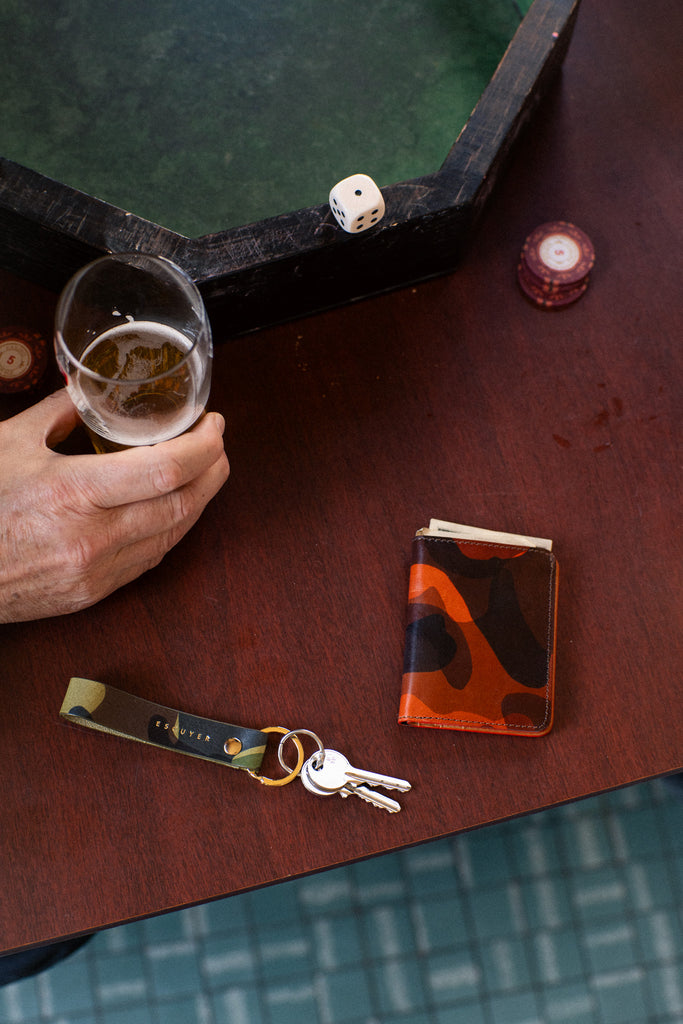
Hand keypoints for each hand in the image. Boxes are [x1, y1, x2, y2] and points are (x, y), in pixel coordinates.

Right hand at [0, 390, 229, 622]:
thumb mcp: (8, 444)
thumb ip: (59, 413)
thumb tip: (88, 388)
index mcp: (72, 493)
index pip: (167, 470)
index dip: (204, 445)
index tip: (214, 423)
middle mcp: (93, 539)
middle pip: (183, 504)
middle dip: (214, 469)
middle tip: (218, 442)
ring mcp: (96, 573)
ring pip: (174, 534)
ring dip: (200, 500)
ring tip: (206, 470)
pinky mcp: (93, 594)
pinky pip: (151, 558)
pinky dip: (172, 528)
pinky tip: (175, 507)